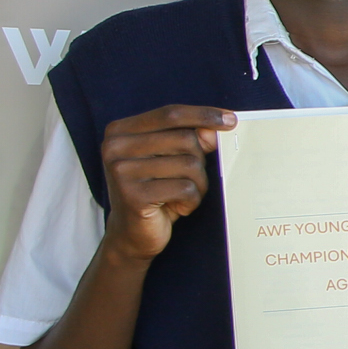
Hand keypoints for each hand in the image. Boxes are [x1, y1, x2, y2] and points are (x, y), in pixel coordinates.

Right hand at [98, 105, 234, 262]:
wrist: (131, 235)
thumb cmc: (156, 191)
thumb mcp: (171, 160)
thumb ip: (189, 140)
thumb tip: (213, 130)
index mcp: (121, 131)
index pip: (170, 113)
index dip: (203, 115)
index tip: (232, 119)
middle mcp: (115, 147)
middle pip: (185, 139)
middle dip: (199, 162)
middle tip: (188, 181)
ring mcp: (121, 171)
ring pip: (190, 165)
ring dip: (198, 184)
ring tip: (180, 196)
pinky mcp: (133, 195)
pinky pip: (186, 189)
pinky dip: (192, 201)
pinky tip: (177, 208)